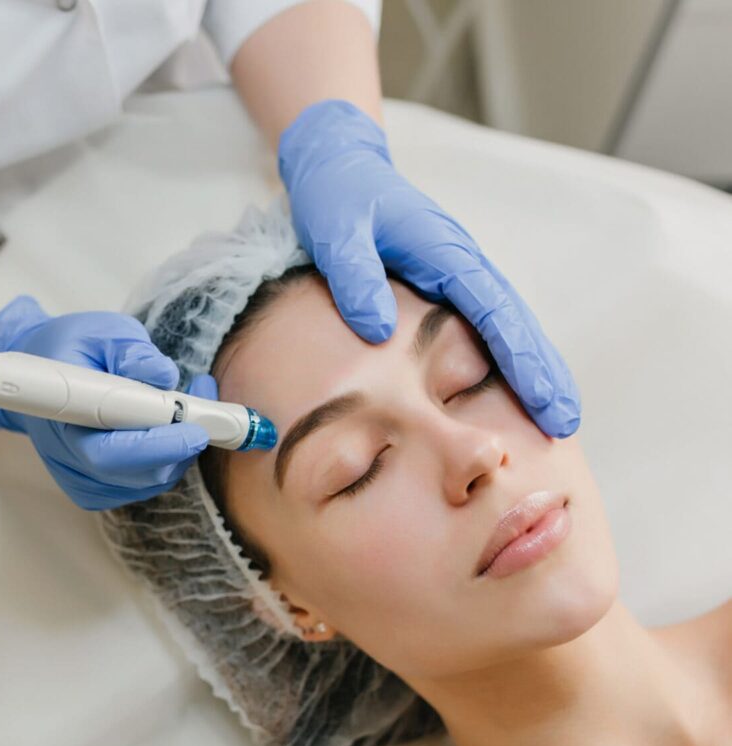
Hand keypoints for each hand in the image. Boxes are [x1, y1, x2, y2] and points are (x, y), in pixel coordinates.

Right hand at [0, 295, 214, 509]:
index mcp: (63, 419)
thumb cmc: (72, 350)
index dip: (157, 446)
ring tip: (190, 407)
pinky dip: (169, 459)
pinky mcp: (99, 489)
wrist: (42, 377)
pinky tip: (171, 429)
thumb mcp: (100, 332)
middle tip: (206, 413)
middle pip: (139, 473)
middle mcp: (69, 460)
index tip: (195, 430)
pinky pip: (147, 484)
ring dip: (180, 449)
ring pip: (150, 480)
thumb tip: (163, 375)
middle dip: (181, 446)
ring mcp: (84, 481)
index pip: (110, 452)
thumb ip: (131, 350)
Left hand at [278, 100, 580, 438]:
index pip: (495, 311)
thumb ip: (355, 276)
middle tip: (565, 422)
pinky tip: (520, 391)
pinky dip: (510, 358)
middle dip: (544, 373)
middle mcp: (464, 264)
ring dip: (536, 370)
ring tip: (557, 418)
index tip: (541, 398)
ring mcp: (461, 275)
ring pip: (510, 326)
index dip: (520, 357)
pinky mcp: (450, 286)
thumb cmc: (339, 197)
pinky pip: (488, 327)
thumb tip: (378, 330)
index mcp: (445, 252)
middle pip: (517, 323)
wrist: (340, 166)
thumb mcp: (335, 230)